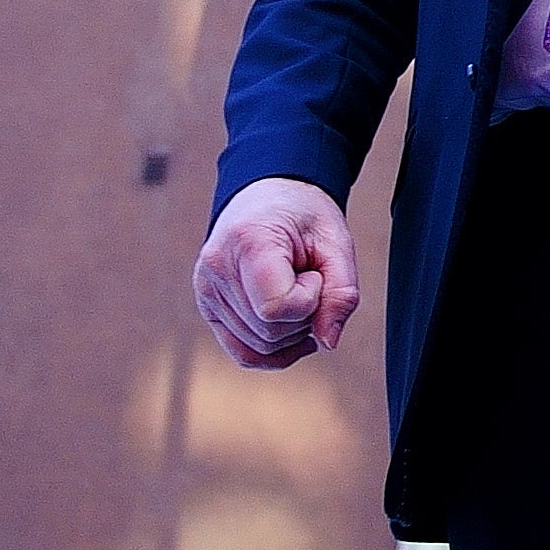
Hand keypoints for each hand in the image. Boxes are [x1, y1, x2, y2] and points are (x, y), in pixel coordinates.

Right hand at [192, 177, 361, 369]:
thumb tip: (328, 341)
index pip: (275, 308)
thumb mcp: (336, 241)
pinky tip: (293, 332)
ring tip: (294, 291)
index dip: (308, 299)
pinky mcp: (208, 306)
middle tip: (307, 277)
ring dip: (290, 331)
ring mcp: (207, 290)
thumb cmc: (302, 214)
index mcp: (247, 241)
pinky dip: (273, 352)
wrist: (269, 196)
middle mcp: (217, 268)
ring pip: (258, 347)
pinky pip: (242, 352)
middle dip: (304, 315)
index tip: (313, 272)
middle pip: (269, 331)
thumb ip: (342, 291)